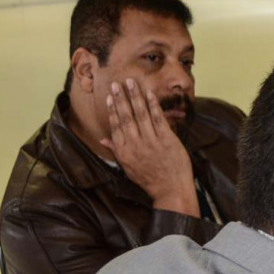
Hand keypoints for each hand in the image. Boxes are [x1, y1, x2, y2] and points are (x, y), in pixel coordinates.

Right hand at [100, 79, 199, 217]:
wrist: (171, 190)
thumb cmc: (150, 179)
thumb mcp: (128, 168)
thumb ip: (116, 151)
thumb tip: (102, 139)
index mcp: (124, 152)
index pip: (116, 126)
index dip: (113, 110)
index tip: (110, 97)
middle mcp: (135, 145)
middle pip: (126, 117)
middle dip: (121, 98)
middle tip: (116, 83)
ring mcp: (151, 142)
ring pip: (140, 114)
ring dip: (135, 96)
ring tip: (131, 82)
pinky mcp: (166, 140)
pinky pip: (157, 118)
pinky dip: (153, 104)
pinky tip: (149, 93)